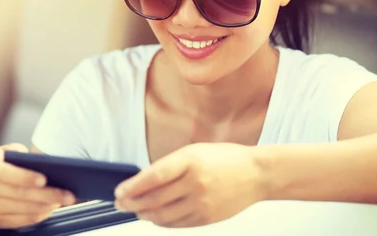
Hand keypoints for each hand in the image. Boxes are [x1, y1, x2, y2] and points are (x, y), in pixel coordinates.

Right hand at [0, 143, 75, 228]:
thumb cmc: (6, 164)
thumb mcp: (12, 152)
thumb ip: (23, 155)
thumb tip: (48, 165)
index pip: (3, 172)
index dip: (24, 177)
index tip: (44, 179)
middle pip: (18, 193)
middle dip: (46, 194)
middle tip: (66, 194)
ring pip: (21, 208)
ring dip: (45, 206)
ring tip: (62, 200)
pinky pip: (20, 220)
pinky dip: (38, 215)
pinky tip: (50, 209)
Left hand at [113, 143, 264, 227]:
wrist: (256, 174)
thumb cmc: (225, 158)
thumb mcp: (195, 151)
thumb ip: (170, 165)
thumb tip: (144, 181)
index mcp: (190, 161)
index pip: (153, 176)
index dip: (133, 186)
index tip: (119, 191)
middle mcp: (195, 183)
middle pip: (154, 199)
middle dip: (132, 202)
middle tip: (121, 203)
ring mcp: (201, 203)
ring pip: (163, 215)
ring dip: (144, 214)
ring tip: (136, 210)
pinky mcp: (206, 218)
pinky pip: (177, 224)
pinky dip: (162, 222)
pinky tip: (155, 216)